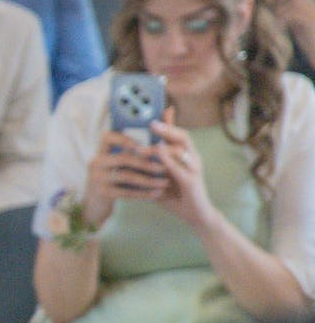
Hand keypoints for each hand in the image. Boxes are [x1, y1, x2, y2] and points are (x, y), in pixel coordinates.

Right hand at [83, 129, 166, 222]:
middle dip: (147, 162)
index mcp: (101, 151)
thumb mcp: (116, 164)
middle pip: (123, 158)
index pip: (107, 137)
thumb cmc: (114, 179)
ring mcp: (97, 178)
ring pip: (127, 176)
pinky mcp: (102, 193)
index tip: (144, 144)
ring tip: (165, 182)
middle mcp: (96, 162)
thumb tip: (158, 134)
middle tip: (165, 166)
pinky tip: (157, 193)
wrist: (96, 204)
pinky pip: (126, 192)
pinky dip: (144, 193)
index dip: (125, 138)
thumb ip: (131, 152)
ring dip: (149, 179)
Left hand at [148, 115, 214, 229]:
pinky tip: (158, 155)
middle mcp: (192, 158)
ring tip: (145, 145)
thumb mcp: (158, 176)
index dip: (170, 121)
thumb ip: (148, 164)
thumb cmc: (175, 194)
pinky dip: (169, 160)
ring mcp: (194, 169)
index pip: (178, 134)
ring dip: (163, 145)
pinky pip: (181, 168)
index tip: (161, 108)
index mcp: (184, 155)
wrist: (195, 215)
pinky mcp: (193, 181)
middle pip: (182, 136)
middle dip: (167, 128)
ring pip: (182, 150)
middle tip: (151, 123)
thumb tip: (128, 154)